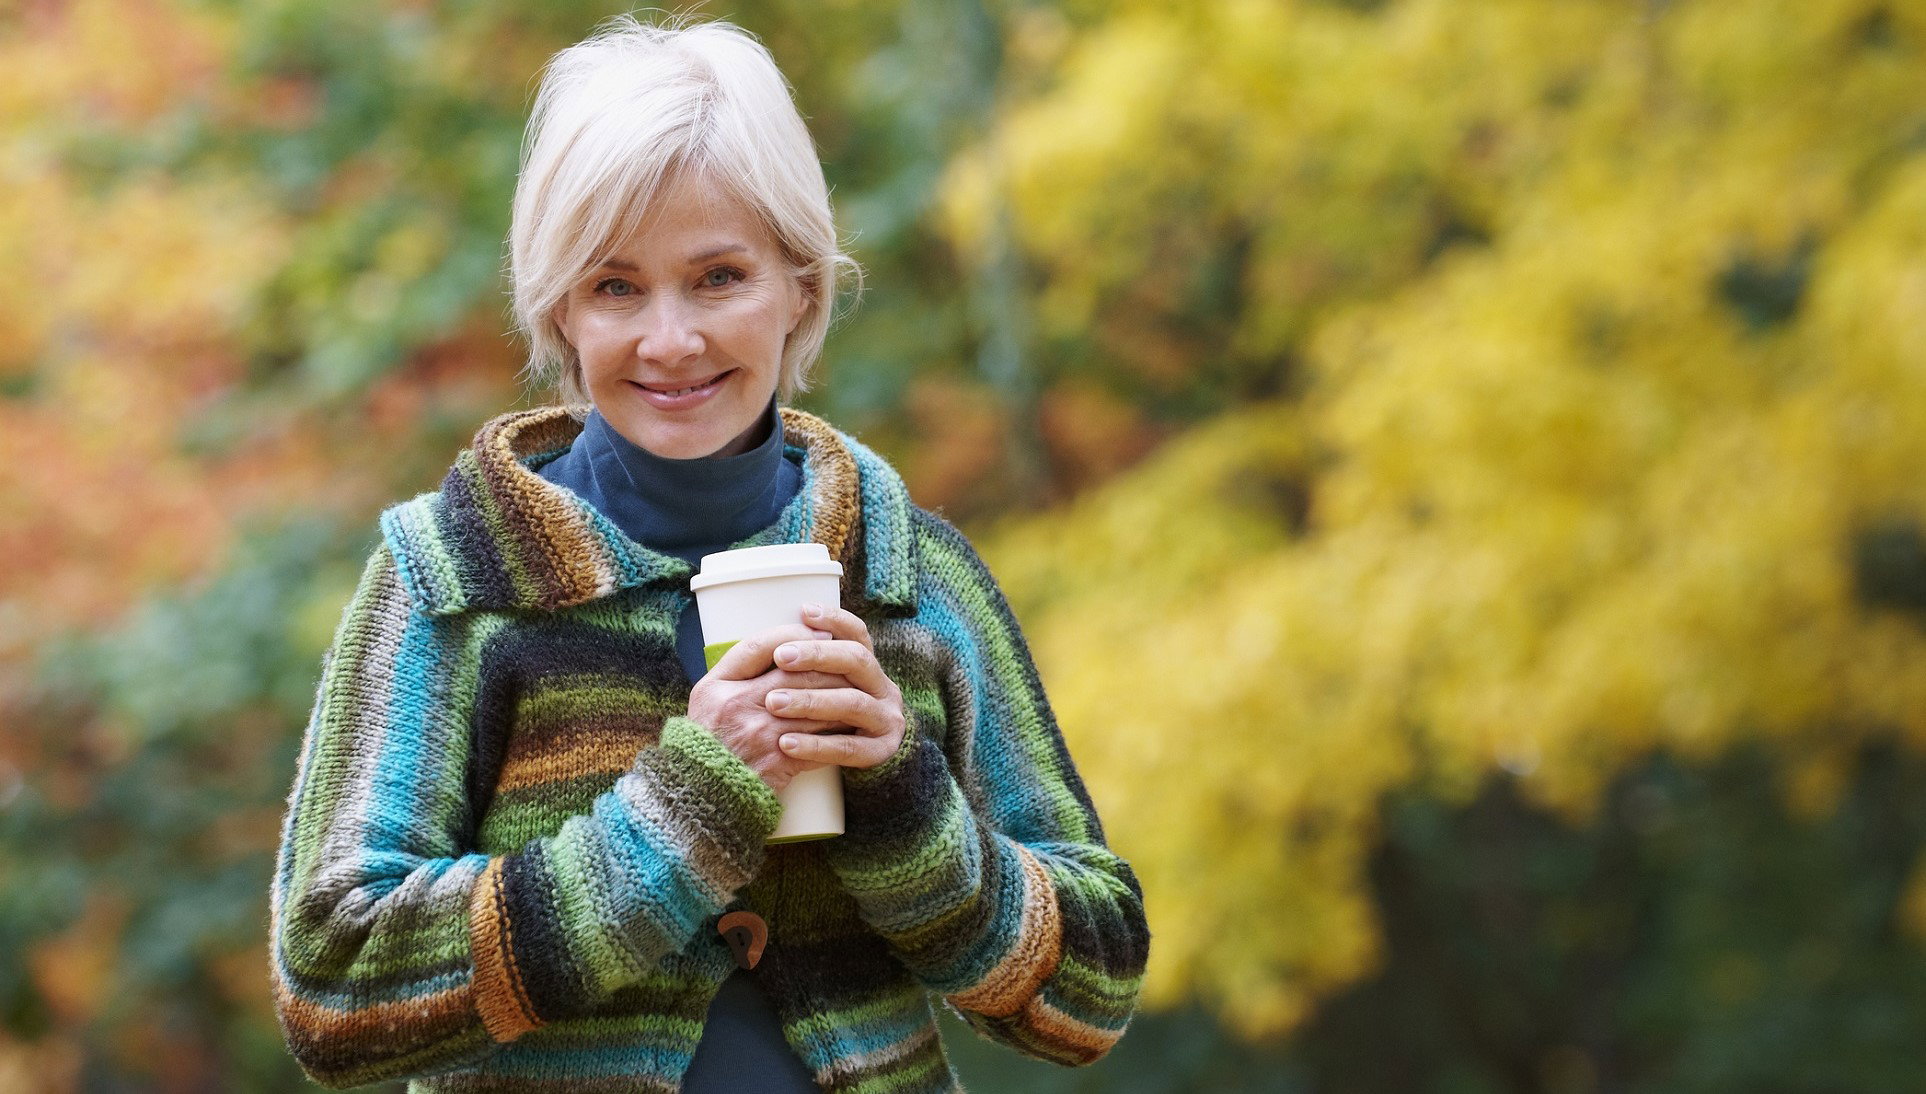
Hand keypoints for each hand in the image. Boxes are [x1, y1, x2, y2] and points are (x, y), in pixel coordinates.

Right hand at [687, 621, 850, 793]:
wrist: (704, 796)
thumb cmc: (709, 744)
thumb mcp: (708, 702)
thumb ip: (737, 673)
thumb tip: (784, 646)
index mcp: (715, 687)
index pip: (760, 645)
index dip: (793, 634)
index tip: (818, 631)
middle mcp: (736, 706)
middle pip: (795, 671)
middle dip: (828, 662)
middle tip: (851, 658)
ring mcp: (759, 734)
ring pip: (814, 703)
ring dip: (841, 694)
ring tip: (856, 688)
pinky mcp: (779, 761)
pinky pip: (818, 738)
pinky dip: (837, 729)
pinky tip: (849, 723)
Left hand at [768, 603, 906, 771]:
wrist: (861, 764)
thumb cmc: (826, 720)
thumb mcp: (822, 687)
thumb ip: (808, 665)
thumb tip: (781, 634)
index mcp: (867, 667)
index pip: (857, 634)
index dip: (834, 619)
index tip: (804, 611)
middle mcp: (883, 688)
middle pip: (857, 660)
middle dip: (818, 655)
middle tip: (781, 656)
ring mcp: (885, 720)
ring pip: (851, 703)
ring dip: (810, 701)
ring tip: (773, 703)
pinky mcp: (880, 752)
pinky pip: (847, 747)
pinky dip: (815, 745)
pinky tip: (785, 743)